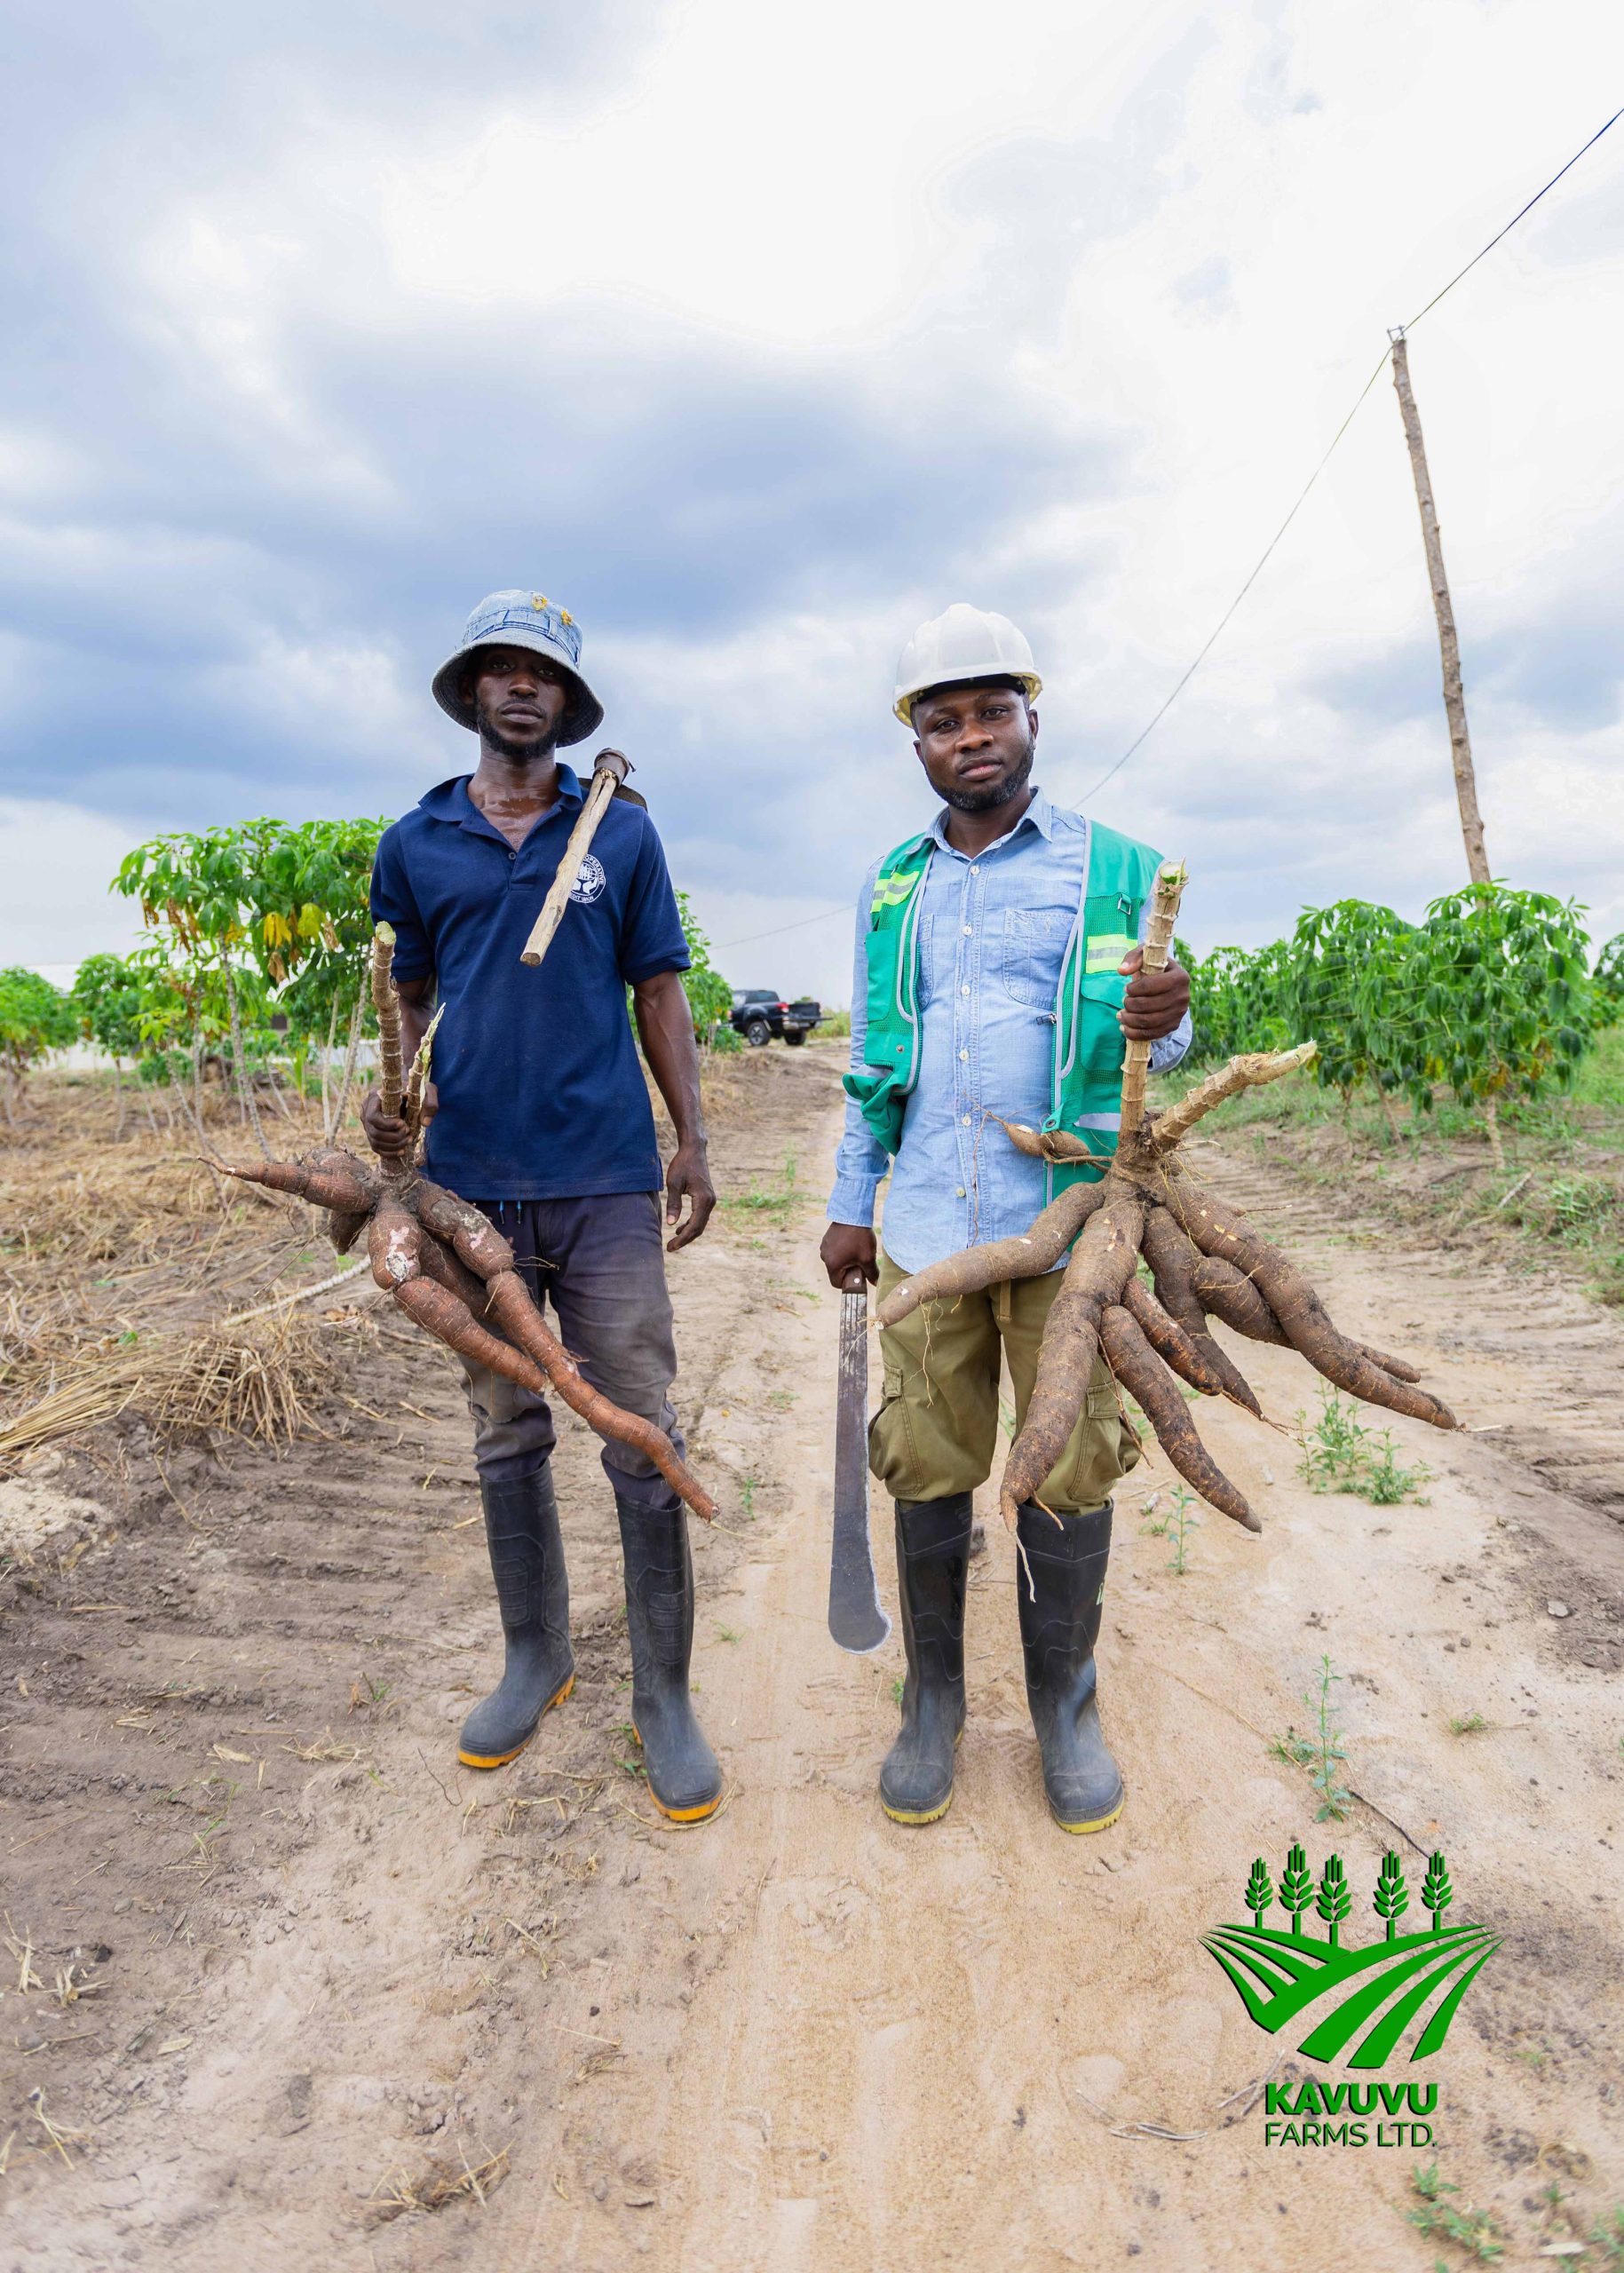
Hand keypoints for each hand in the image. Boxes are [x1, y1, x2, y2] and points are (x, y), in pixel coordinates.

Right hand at [359, 1082, 435, 1160]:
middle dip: (393, 1137)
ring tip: (408, 1140)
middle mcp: (366, 1110)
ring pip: (375, 1142)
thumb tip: (425, 1122)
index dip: (387, 1125)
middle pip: (374, 1132)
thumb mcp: (426, 1090)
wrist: (409, 1093)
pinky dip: (389, 1152)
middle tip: (408, 1133)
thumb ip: (430, 1102)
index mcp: (374, 1097)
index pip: (373, 1117)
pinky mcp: (371, 1133)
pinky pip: (376, 1148)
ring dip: (393, 1145)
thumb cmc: (416, 1090)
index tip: (403, 1124)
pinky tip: (402, 1151)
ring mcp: (367, 1123)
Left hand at [665, 1137, 715, 1251]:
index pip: (694, 1226)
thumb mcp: (673, 1183)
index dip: (682, 1239)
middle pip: (699, 1228)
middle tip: (670, 1248)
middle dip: (685, 1239)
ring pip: (701, 1223)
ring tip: (673, 1241)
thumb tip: (670, 1224)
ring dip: (688, 1233)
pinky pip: (701, 1216)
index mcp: (703, 1200)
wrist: (694, 1150)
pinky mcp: (707, 1198)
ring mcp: (710, 1200)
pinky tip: (679, 1227)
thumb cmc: (682, 1164)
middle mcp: (710, 1202)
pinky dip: (691, 1224)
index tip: (670, 1247)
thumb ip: (673, 1204)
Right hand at [820, 1222, 876, 1290]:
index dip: (848, 1282)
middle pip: (836, 1272)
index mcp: (832, 1265)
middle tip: (860, 1261)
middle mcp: (824, 1257)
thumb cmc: (859, 1238)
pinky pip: (834, 1251)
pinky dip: (843, 1251)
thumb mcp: (868, 1258)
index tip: (858, 1275)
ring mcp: (824, 1247)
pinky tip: (853, 1243)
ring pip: (836, 1261)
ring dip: (846, 1260)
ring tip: (857, 1250)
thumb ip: (872, 1273)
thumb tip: (876, 1284)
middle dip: (848, 1270)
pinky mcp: (826, 1239)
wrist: (852, 1214)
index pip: (837, 1283)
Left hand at [1117, 947, 1189, 1041]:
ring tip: (1120, 1014)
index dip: (1133, 989)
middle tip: (1123, 1001)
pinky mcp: (1174, 1025)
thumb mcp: (1145, 956)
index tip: (1126, 988)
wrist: (1168, 983)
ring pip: (1149, 1022)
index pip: (1150, 986)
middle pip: (1148, 1005)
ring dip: (1129, 1020)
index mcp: (1180, 976)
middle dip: (1129, 1004)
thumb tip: (1122, 971)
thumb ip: (1132, 958)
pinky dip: (1134, 1033)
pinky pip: (1152, 1034)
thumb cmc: (1154, 967)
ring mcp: (1180, 1013)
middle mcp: (1183, 996)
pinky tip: (1124, 1028)